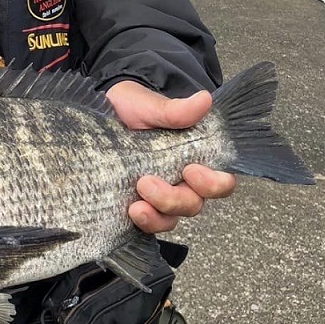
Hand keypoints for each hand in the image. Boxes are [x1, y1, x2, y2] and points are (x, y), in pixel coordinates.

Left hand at [105, 81, 235, 232]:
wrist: (104, 111)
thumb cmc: (134, 107)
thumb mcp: (151, 106)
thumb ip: (176, 110)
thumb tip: (203, 100)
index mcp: (195, 158)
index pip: (220, 182)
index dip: (213, 184)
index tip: (191, 169)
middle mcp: (180, 181)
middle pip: (192, 204)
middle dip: (174, 199)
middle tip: (147, 183)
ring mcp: (158, 195)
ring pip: (169, 219)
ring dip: (155, 216)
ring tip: (135, 206)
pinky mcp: (136, 203)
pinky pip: (145, 223)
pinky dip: (141, 222)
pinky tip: (129, 212)